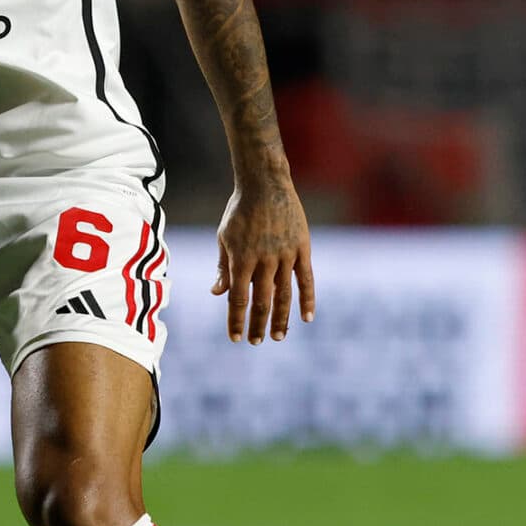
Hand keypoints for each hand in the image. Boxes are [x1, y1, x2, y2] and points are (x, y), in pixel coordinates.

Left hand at [211, 172, 315, 344]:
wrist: (265, 183)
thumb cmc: (239, 211)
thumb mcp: (224, 237)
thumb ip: (224, 267)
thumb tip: (217, 293)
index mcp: (241, 259)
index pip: (238, 298)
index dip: (236, 320)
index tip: (235, 338)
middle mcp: (264, 260)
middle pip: (261, 301)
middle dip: (257, 324)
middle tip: (256, 342)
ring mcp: (285, 255)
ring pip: (284, 294)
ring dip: (281, 318)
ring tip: (279, 336)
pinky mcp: (302, 248)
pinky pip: (306, 279)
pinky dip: (307, 299)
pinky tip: (307, 317)